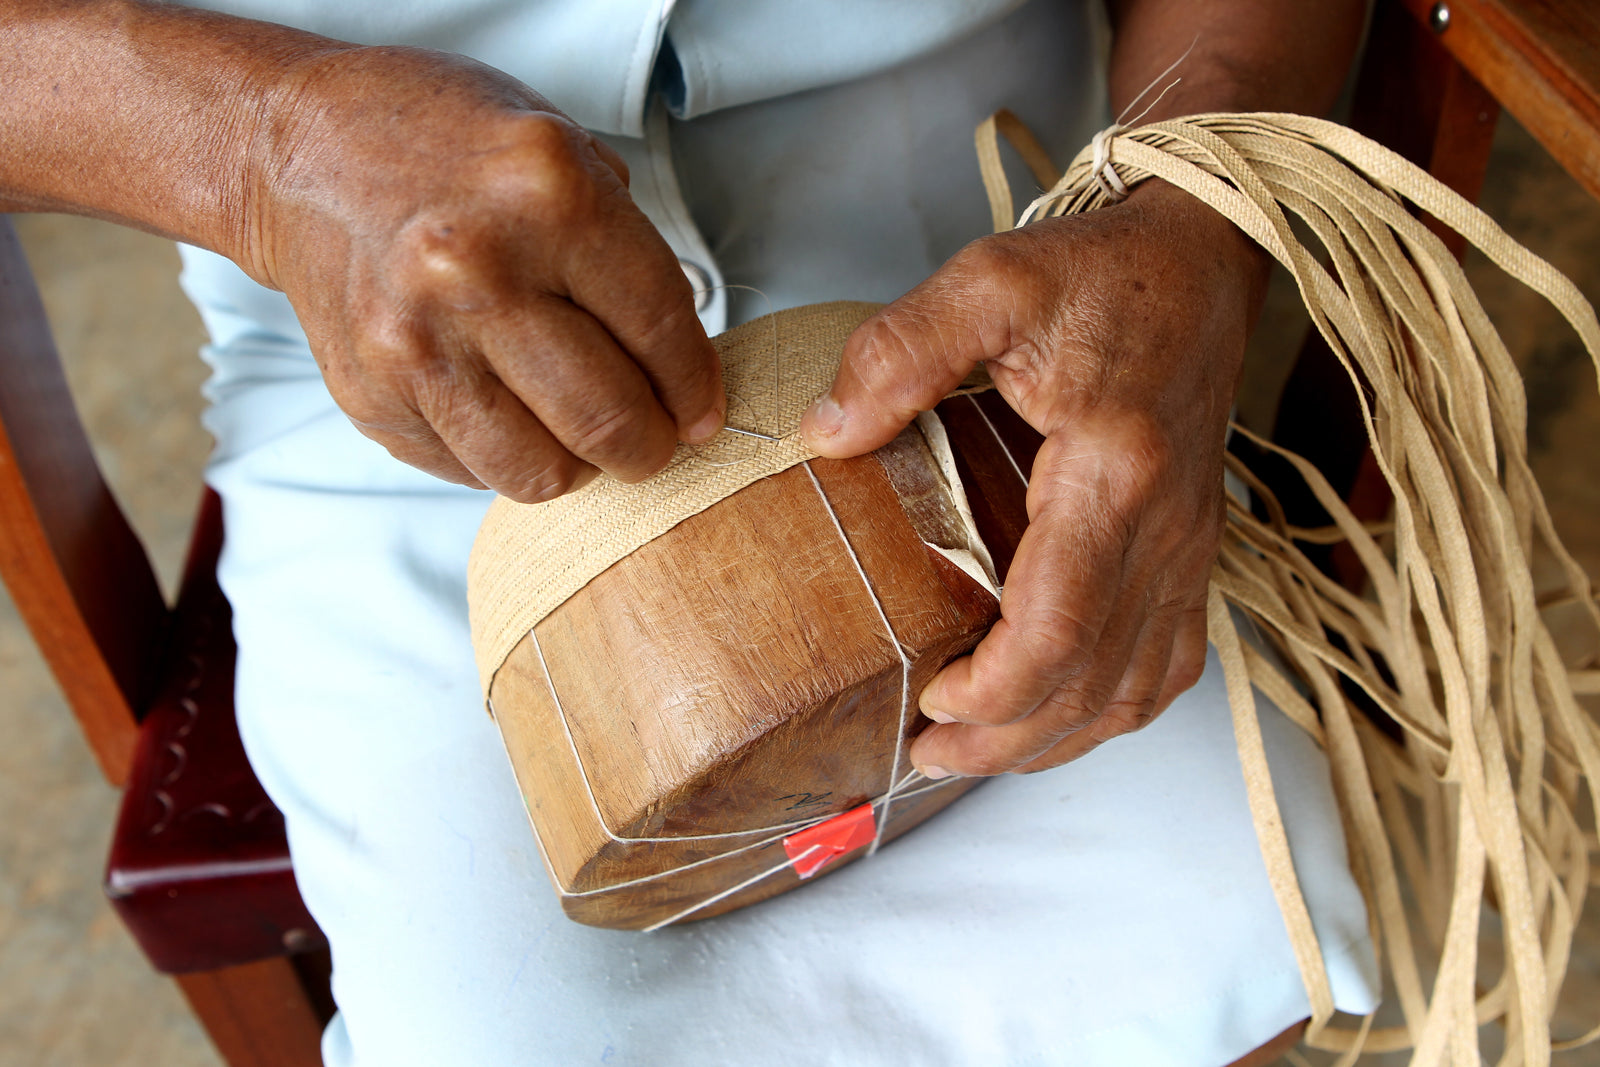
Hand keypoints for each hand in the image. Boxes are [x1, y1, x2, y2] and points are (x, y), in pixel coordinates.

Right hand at [239, 46, 722, 501]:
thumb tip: (684, 369)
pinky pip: (474, 469)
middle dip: (651, 445)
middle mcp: (477, 271)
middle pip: (609, 419)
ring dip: (581, 465)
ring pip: (544, 471)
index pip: (661, 330)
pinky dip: (508, 455)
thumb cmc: (445, 146)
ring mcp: (416, 343)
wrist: (299, 152)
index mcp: (547, 196)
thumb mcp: (564, 150)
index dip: (696, 387)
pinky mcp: (373, 396)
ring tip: (581, 430)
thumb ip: (628, 253)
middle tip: (654, 436)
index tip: (701, 411)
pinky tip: (507, 407)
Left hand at [801, 181, 1266, 775]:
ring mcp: (1189, 546)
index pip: (1060, 626)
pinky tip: (1066, 712)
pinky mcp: (1194, 548)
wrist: (1202, 257)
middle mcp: (1164, 527)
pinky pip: (1173, 660)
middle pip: (1094, 683)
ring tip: (980, 747)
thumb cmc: (1102, 274)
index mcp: (1113, 472)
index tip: (926, 700)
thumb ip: (902, 352)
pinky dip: (1116, 707)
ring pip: (1138, 688)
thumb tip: (827, 432)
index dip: (994, 690)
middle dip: (1007, 739)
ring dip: (1059, 738)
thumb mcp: (990, 283)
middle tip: (928, 752)